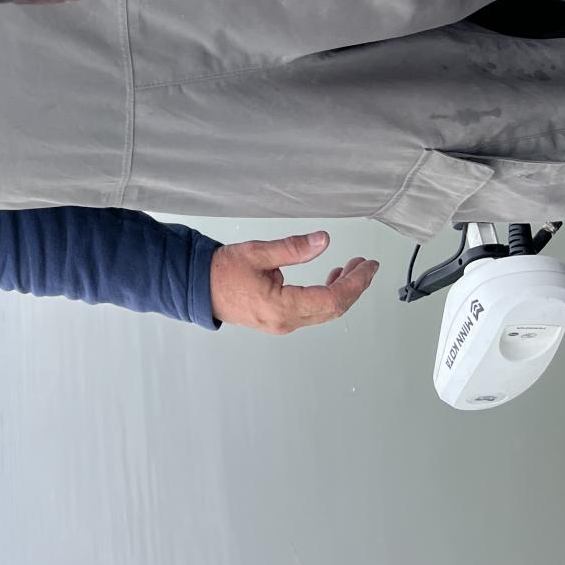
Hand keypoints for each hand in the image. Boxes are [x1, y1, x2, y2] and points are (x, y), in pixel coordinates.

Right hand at [209, 231, 376, 333]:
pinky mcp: (278, 320)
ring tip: (351, 270)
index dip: (355, 283)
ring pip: (324, 313)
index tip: (368, 266)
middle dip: (354, 287)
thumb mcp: (257, 253)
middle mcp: (285, 322)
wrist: (197, 287)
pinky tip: (330, 280)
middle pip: (333, 310)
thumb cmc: (221, 272)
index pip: (332, 299)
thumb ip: (293, 248)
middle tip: (366, 265)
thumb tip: (323, 240)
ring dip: (342, 292)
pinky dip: (327, 296)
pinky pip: (312, 312)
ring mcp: (282, 324)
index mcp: (281, 308)